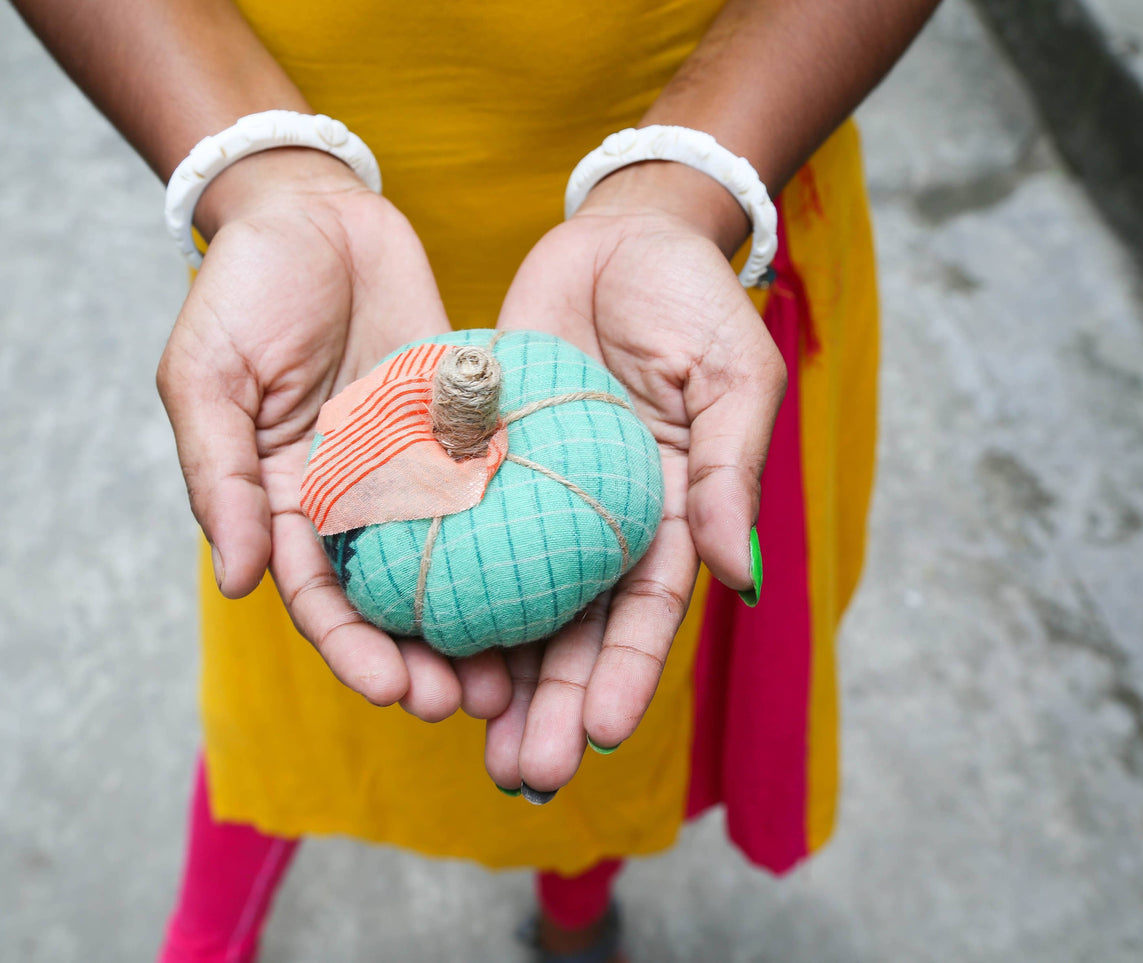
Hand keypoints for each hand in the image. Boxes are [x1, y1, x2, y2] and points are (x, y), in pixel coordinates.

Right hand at [157, 148, 511, 721]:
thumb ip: (220, 477)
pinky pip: (492, 491)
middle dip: (422, 658)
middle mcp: (352, 499)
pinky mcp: (461, 429)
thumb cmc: (245, 288)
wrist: (317, 211)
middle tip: (466, 703)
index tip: (390, 687)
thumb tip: (235, 581)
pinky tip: (554, 579)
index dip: (351, 648)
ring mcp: (411, 467)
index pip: (317, 595)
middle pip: (390, 598)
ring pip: (449, 562)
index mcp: (282, 500)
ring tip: (517, 674)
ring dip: (477, 622)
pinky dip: (516, 539)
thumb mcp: (206, 377)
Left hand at [485, 161, 785, 793]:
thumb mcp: (731, 378)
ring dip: (487, 672)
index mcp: (669, 518)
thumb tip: (737, 576)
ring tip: (460, 733)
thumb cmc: (691, 302)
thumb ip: (731, 474)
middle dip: (552, 705)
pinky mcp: (475, 465)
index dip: (628, 673)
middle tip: (525, 771)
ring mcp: (533, 501)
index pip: (647, 610)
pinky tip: (405, 639)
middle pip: (573, 631)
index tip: (603, 732)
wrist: (617, 238)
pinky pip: (448, 530)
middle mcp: (595, 526)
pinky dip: (430, 585)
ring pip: (506, 602)